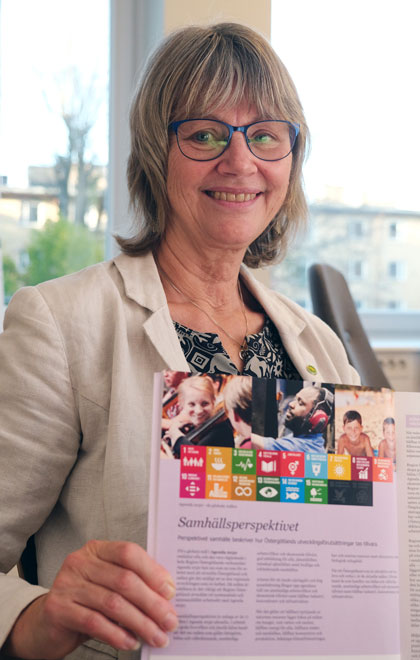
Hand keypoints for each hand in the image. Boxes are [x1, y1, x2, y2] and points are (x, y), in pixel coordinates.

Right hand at [4, 540, 177, 658]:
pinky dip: (117, 634)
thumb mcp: (108, 585)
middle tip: (170, 621)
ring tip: (156, 636)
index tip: (170, 592)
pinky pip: (95, 622)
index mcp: (97, 549)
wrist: (46, 623)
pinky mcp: (58, 609)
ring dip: (140, 623)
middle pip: (124, 580)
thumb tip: (167, 594)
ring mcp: (67, 584)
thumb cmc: (85, 602)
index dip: (152, 571)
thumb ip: (132, 583)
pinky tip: (131, 642)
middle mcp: (80, 561)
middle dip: (152, 603)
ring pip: (113, 603)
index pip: (128, 552)